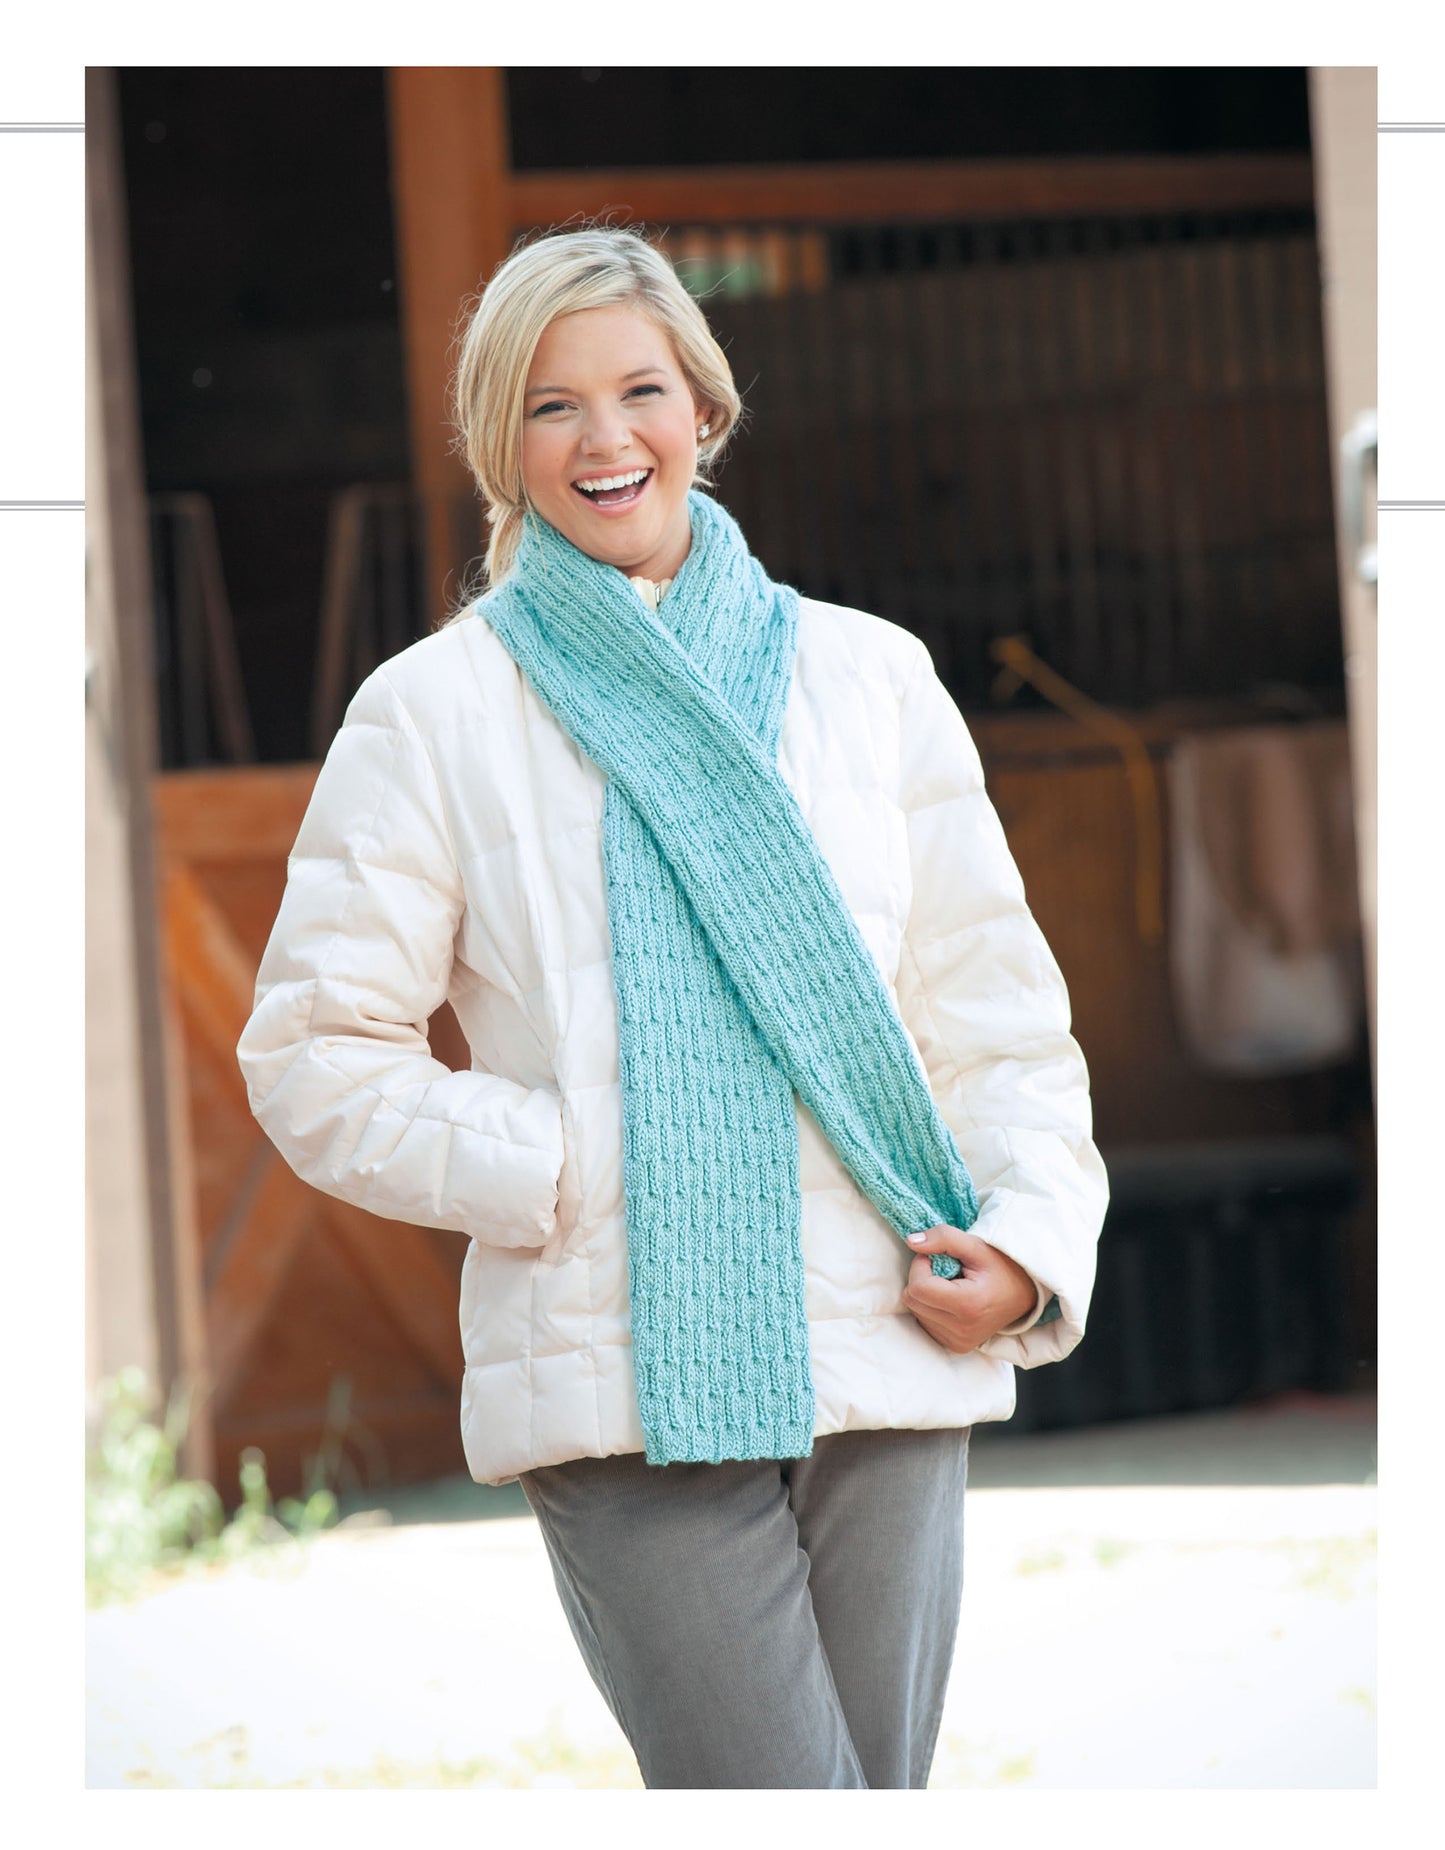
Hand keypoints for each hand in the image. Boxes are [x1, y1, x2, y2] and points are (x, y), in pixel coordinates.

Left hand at [900, 1224, 1038, 1354]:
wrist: (1024, 1293)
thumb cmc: (1000, 1266)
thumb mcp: (975, 1245)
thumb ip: (943, 1238)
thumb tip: (911, 1241)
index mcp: (968, 1305)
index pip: (918, 1287)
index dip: (921, 1265)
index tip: (937, 1257)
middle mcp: (963, 1330)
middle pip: (912, 1301)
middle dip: (921, 1279)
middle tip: (945, 1271)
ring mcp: (959, 1342)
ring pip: (916, 1312)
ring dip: (926, 1294)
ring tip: (952, 1286)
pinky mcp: (956, 1346)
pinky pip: (925, 1323)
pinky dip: (931, 1308)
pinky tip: (951, 1301)